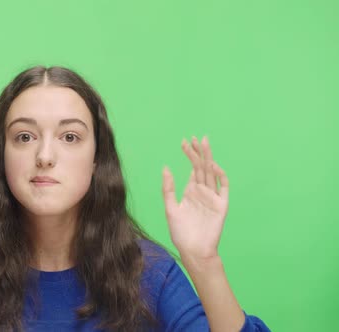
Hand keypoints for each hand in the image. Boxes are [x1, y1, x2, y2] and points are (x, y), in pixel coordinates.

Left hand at [161, 136, 228, 260]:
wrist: (193, 250)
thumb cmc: (180, 233)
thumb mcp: (170, 208)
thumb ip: (168, 188)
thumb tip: (166, 167)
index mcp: (190, 192)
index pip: (192, 169)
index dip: (189, 155)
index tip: (184, 142)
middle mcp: (202, 192)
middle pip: (202, 167)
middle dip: (198, 152)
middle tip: (195, 137)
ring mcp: (212, 197)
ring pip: (211, 173)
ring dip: (208, 158)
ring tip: (204, 143)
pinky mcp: (221, 205)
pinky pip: (222, 187)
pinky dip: (219, 175)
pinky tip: (212, 165)